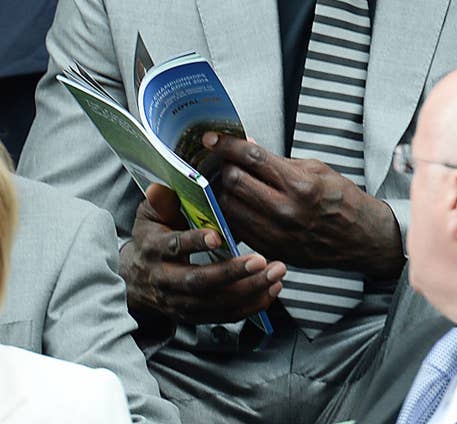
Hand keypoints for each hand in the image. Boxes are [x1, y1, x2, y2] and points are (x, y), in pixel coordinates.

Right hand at [119, 184, 285, 325]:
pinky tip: (271, 291)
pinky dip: (250, 306)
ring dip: (248, 291)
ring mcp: (179, 302)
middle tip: (261, 260)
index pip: (174, 246)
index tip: (216, 236)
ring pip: (215, 303)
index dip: (194, 242)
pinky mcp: (193, 316)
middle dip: (232, 273)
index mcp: (155, 249)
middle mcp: (165, 280)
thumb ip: (161, 201)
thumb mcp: (150, 215)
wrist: (133, 280)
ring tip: (275, 275)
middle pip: (199, 282)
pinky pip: (224, 316)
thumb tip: (161, 188)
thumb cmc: (150, 238)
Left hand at [203, 133, 403, 278]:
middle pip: (234, 182)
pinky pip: (238, 227)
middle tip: (223, 160)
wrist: (360, 238)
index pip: (252, 158)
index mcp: (300, 185)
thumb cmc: (341, 199)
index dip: (227, 145)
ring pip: (230, 206)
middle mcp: (285, 211)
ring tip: (228, 180)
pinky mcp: (271, 249)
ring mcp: (276, 234)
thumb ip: (278, 160)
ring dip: (224, 190)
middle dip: (224, 166)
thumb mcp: (316, 168)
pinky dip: (233, 212)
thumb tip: (247, 145)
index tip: (212, 138)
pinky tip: (237, 202)